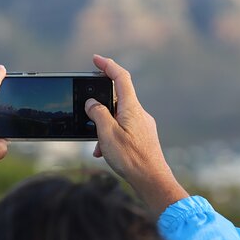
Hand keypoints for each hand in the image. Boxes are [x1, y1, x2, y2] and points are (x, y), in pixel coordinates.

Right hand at [85, 54, 188, 212]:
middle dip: (99, 107)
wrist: (152, 180)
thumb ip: (97, 114)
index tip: (95, 59)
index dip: (107, 65)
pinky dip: (111, 137)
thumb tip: (92, 103)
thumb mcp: (107, 134)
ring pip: (117, 117)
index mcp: (131, 108)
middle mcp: (139, 113)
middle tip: (87, 116)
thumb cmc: (131, 158)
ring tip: (97, 146)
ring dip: (103, 128)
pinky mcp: (143, 137)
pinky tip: (105, 153)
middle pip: (117, 98)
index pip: (120, 78)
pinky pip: (123, 129)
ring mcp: (142, 125)